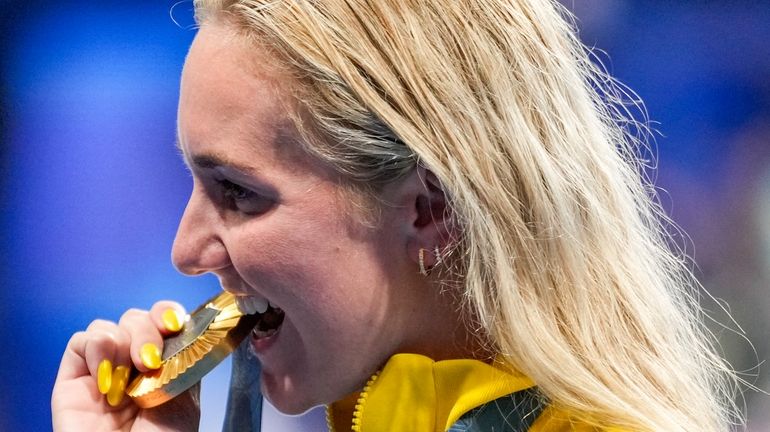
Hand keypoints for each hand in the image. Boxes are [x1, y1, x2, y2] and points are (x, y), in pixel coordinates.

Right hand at [52, 301, 200, 431]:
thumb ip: (181, 359)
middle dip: (146, 330)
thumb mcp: (185, 399)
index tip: (174, 323)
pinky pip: (79, 342)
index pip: (164, 320)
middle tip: (149, 361)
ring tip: (127, 376)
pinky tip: (106, 376)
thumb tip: (181, 324)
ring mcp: (103, 370)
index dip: (168, 313)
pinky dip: (95, 348)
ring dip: (122, 342)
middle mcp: (133, 364)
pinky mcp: (72, 380)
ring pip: (109, 325)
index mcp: (164, 365)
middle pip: (136, 318)